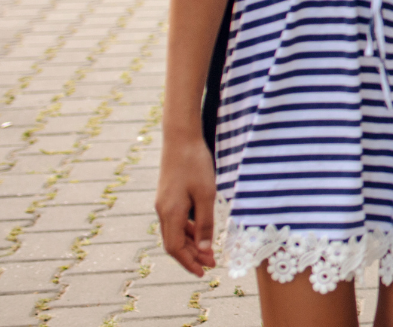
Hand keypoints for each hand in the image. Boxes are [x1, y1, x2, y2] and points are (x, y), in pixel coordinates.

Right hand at [155, 133, 218, 276]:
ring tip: (209, 252)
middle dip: (191, 257)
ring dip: (191, 244)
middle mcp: (162, 211)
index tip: (202, 273)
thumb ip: (205, 222)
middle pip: (174, 243)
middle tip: (211, 265)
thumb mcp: (206, 194)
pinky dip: (188, 231)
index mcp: (170, 213)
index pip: (175, 248)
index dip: (188, 262)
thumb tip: (206, 249)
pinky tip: (200, 232)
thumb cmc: (195, 164)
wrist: (180, 139)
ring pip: (175, 233)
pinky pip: (176, 221)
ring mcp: (163, 204)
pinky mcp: (168, 197)